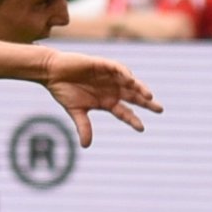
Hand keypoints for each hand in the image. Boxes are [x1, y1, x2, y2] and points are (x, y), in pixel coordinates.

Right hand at [40, 52, 161, 146]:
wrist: (52, 72)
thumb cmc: (63, 90)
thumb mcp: (75, 111)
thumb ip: (83, 127)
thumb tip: (86, 146)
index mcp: (106, 101)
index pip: (124, 112)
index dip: (133, 119)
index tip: (141, 128)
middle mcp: (111, 89)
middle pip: (133, 97)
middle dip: (147, 103)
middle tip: (160, 110)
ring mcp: (108, 77)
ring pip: (129, 83)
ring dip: (139, 88)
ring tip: (148, 96)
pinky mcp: (102, 65)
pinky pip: (117, 69)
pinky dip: (125, 74)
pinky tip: (131, 80)